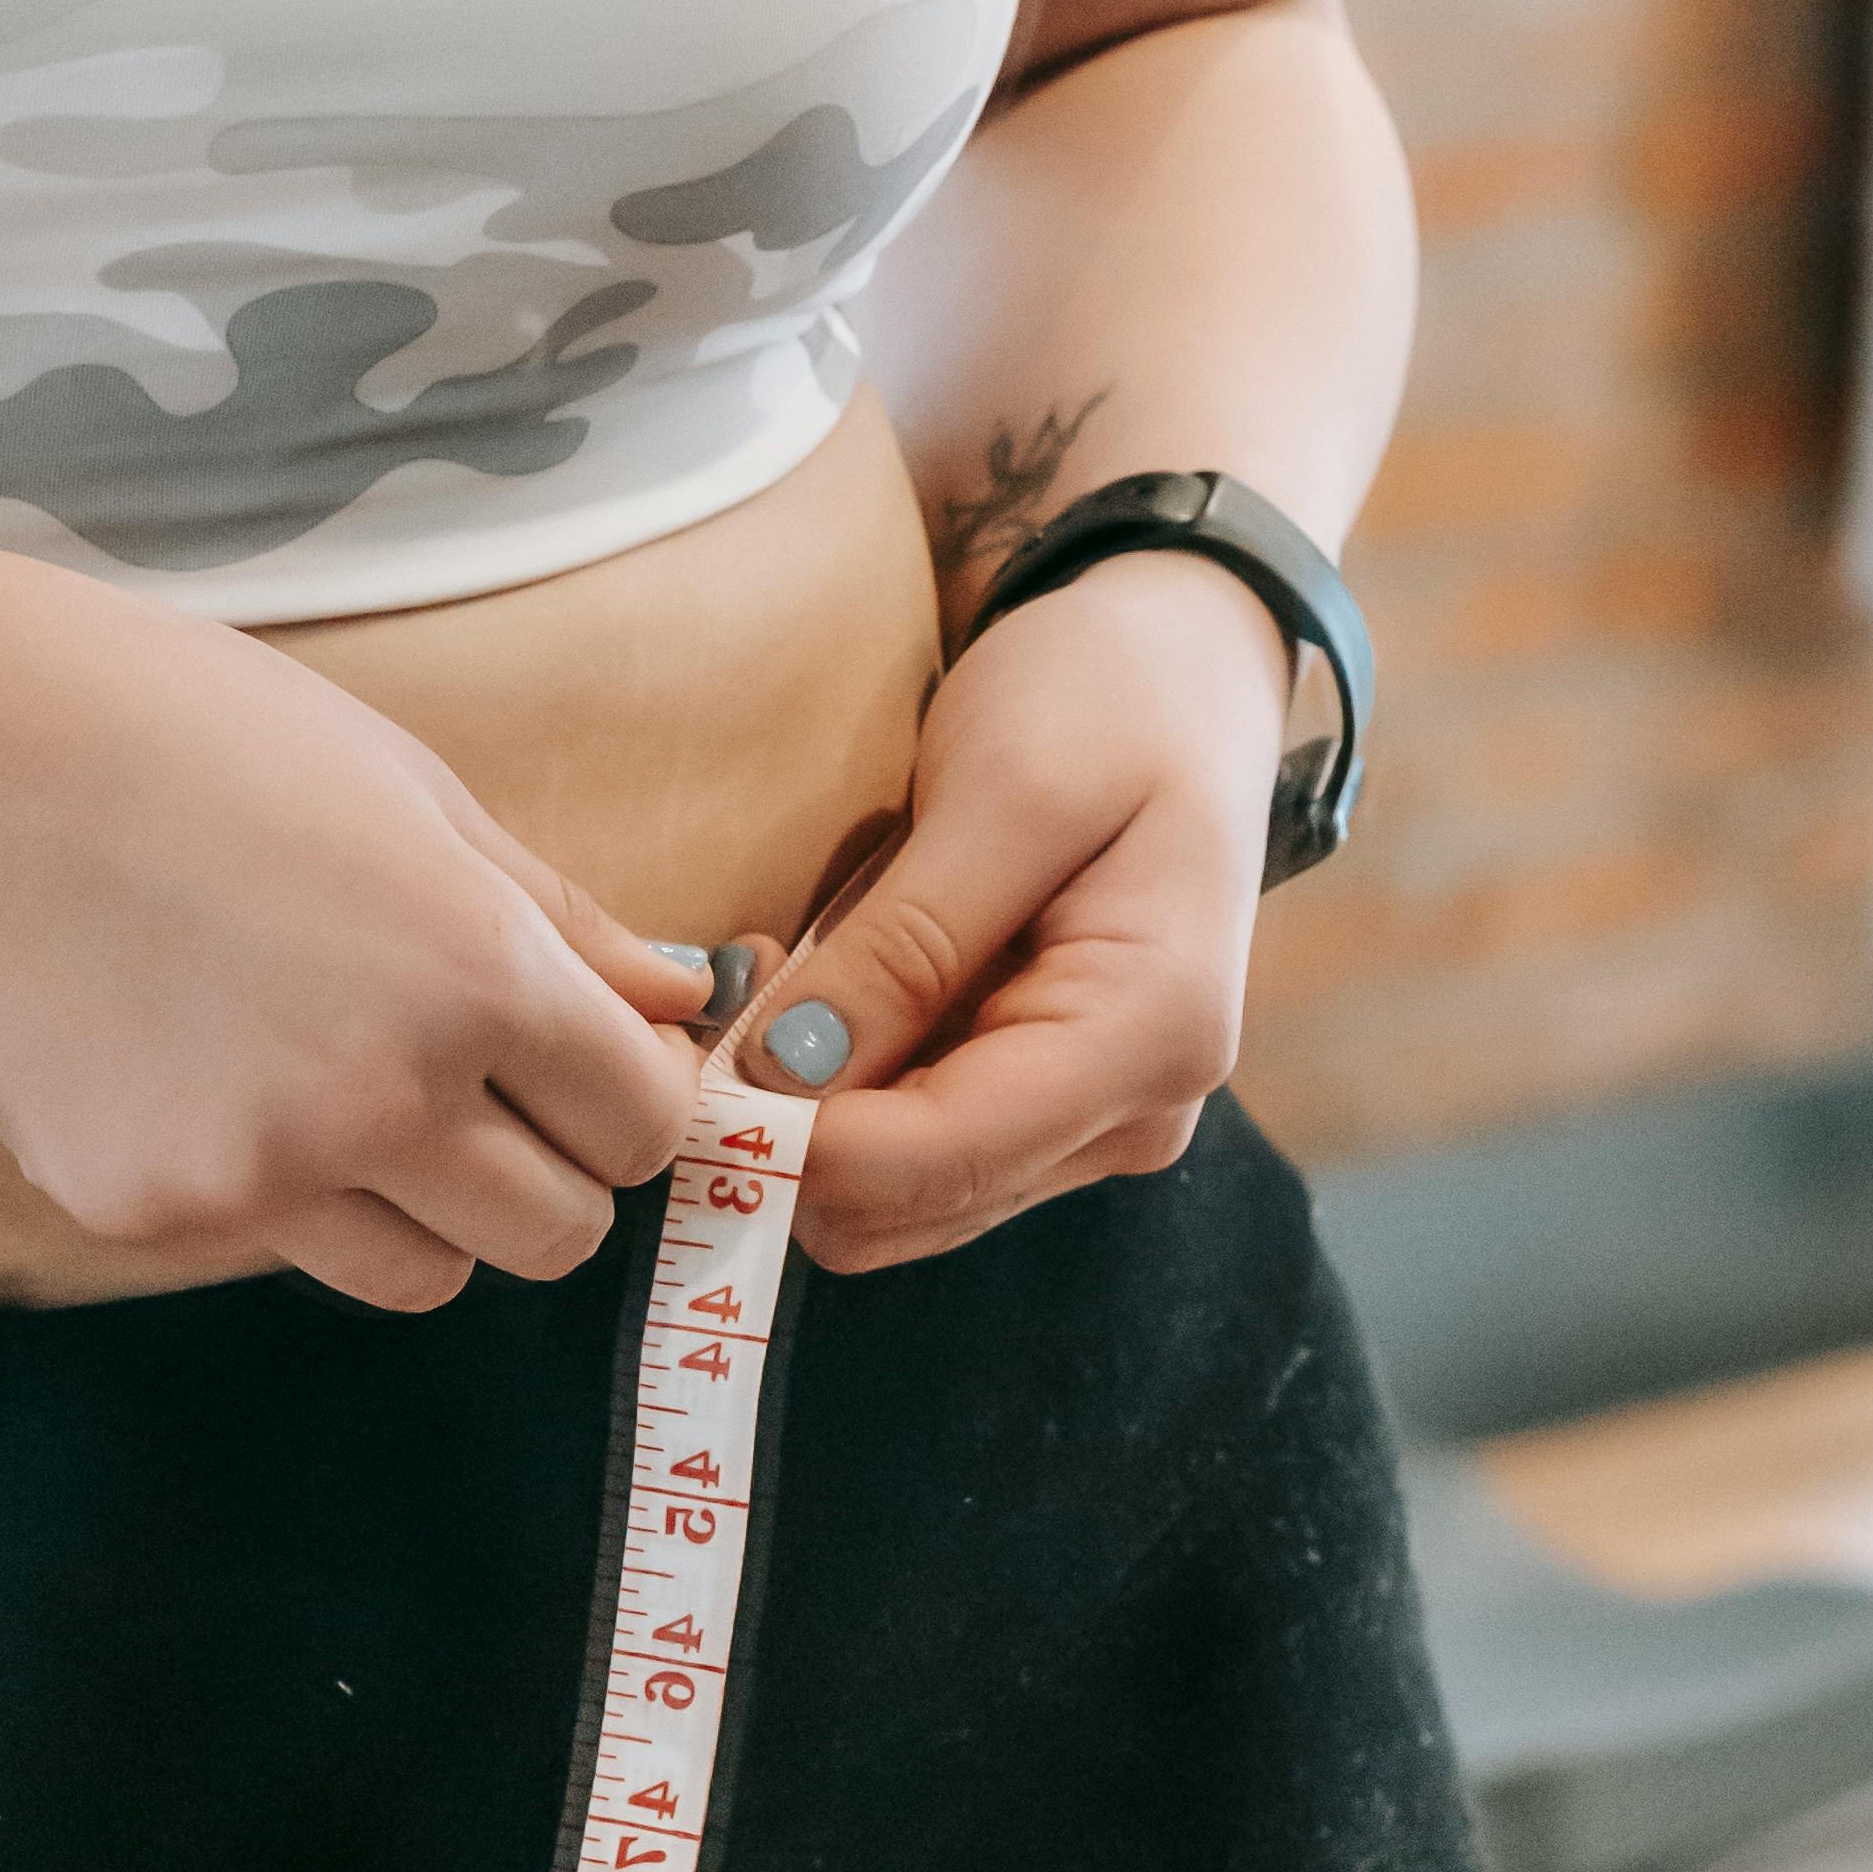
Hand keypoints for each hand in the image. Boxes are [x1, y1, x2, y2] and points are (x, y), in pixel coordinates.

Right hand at [0, 549, 710, 1310]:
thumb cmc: (195, 734)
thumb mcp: (412, 790)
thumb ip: (558, 920)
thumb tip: (682, 1000)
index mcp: (476, 974)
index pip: (641, 1126)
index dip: (625, 1095)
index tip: (581, 1061)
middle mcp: (383, 1095)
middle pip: (555, 1236)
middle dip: (542, 1169)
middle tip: (472, 1086)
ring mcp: (256, 1173)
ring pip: (425, 1275)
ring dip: (418, 1207)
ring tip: (331, 1078)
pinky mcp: (145, 1216)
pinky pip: (274, 1249)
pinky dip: (272, 1191)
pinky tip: (201, 1068)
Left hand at [739, 557, 1290, 1272]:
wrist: (1182, 668)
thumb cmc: (1110, 700)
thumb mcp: (1003, 795)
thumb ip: (903, 948)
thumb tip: (784, 1079)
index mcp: (1151, 1035)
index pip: (942, 1158)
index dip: (796, 1140)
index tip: (689, 1068)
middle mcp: (1136, 1114)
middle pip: (912, 1203)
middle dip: (797, 1123)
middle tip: (736, 986)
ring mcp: (1098, 1120)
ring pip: (899, 1195)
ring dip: (814, 1107)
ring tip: (788, 968)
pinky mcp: (1053, 1104)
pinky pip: (916, 1148)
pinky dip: (848, 1091)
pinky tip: (834, 986)